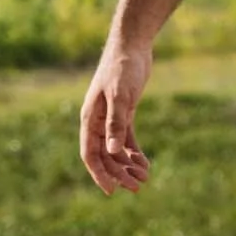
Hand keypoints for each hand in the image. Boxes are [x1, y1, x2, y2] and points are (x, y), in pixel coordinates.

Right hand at [80, 41, 154, 193]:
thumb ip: (116, 124)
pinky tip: (145, 163)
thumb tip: (112, 152)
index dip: (99, 174)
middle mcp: (97, 121)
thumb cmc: (123, 68)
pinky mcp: (124, 112)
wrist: (132, 44)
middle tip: (138, 187)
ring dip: (128, 165)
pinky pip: (126, 139)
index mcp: (90, 119)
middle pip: (105, 156)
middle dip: (119, 173)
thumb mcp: (120, 96)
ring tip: (145, 178)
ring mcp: (110, 117)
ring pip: (116, 150)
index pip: (90, 154)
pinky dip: (134, 152)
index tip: (112, 191)